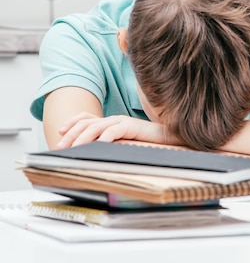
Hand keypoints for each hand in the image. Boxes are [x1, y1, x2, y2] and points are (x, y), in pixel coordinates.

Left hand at [55, 112, 174, 148]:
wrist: (169, 137)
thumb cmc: (147, 142)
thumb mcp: (124, 142)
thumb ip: (111, 143)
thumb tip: (94, 153)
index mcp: (111, 121)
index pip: (86, 117)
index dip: (71, 123)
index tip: (59, 132)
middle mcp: (114, 118)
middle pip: (86, 122)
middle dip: (71, 134)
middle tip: (61, 146)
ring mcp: (122, 121)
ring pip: (96, 127)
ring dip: (82, 138)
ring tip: (74, 149)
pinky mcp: (131, 126)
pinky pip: (113, 131)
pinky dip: (102, 138)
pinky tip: (96, 146)